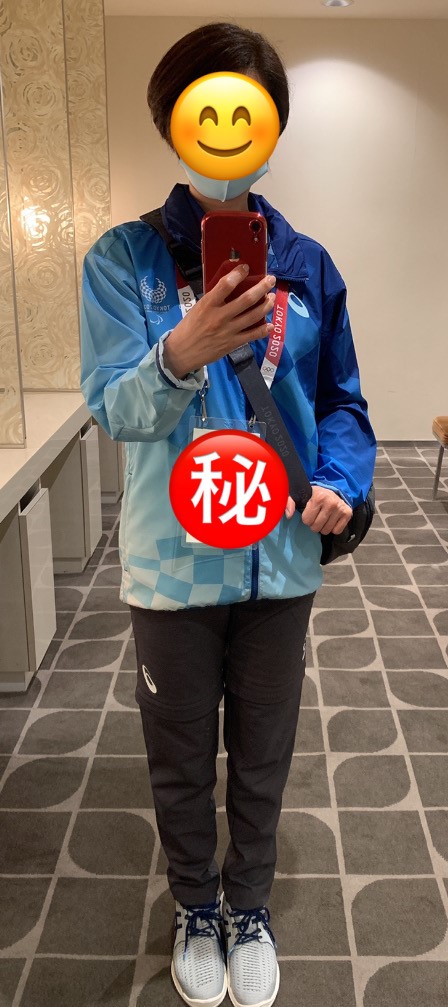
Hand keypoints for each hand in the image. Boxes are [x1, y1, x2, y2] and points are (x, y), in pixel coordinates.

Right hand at [162, 263, 276, 377]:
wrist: (182, 353)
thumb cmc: (188, 328)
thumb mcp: (197, 309)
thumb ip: (214, 300)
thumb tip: (230, 289)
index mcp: (208, 305)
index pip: (225, 285)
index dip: (238, 274)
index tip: (246, 268)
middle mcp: (220, 317)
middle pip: (246, 299)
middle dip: (262, 287)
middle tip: (271, 280)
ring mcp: (228, 331)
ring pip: (253, 316)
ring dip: (266, 305)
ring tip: (272, 298)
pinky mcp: (233, 344)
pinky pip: (252, 335)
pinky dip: (264, 330)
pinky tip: (271, 324)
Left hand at [284, 486, 352, 534]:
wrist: (333, 491)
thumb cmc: (314, 496)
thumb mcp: (300, 495)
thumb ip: (290, 502)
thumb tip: (288, 515)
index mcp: (319, 497)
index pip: (307, 520)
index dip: (306, 518)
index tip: (309, 512)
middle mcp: (331, 502)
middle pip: (316, 527)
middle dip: (314, 524)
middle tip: (316, 516)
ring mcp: (340, 508)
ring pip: (326, 531)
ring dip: (323, 527)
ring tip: (324, 518)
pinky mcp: (348, 513)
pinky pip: (336, 531)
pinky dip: (333, 528)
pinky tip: (332, 520)